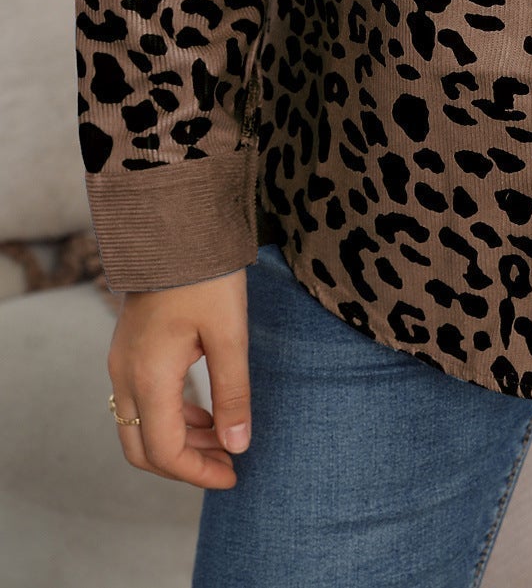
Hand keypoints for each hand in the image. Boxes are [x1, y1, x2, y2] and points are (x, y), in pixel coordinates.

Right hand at [107, 269, 250, 487]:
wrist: (175, 227)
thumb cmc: (206, 276)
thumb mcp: (230, 334)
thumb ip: (233, 393)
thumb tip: (238, 446)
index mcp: (148, 376)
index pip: (164, 450)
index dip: (197, 472)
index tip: (233, 475)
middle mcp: (125, 375)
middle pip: (142, 448)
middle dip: (185, 464)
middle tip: (228, 464)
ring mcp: (121, 363)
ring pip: (139, 426)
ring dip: (179, 440)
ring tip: (224, 441)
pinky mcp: (128, 350)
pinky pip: (140, 402)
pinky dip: (170, 417)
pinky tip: (205, 412)